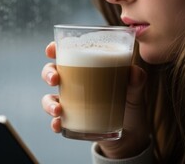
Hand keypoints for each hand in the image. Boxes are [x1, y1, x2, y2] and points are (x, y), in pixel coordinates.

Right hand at [41, 42, 150, 158]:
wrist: (131, 134)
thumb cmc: (129, 104)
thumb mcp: (135, 91)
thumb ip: (137, 80)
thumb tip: (134, 72)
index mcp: (87, 68)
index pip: (66, 53)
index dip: (54, 49)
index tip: (51, 51)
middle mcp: (74, 83)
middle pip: (52, 72)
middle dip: (48, 74)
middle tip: (54, 80)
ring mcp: (71, 103)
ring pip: (49, 98)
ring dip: (48, 103)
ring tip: (57, 110)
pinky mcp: (72, 121)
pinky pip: (57, 121)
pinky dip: (55, 123)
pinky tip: (59, 125)